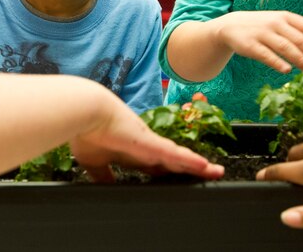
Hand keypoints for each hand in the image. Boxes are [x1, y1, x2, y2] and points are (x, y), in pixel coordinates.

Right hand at [69, 97, 224, 182]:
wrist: (85, 112)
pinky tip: (205, 166)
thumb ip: (103, 176)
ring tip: (217, 172)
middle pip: (176, 162)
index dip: (171, 174)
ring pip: (181, 158)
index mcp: (133, 155)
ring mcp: (151, 145)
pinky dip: (190, 160)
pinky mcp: (151, 142)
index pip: (157, 167)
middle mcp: (146, 149)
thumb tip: (106, 190)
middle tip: (210, 175)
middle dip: (193, 170)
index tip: (181, 181)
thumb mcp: (94, 163)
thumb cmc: (87, 131)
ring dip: (199, 165)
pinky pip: (175, 153)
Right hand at [213, 11, 302, 72]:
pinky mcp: (250, 45)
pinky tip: (287, 70)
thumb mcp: (278, 25)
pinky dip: (277, 62)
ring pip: (285, 47)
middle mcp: (275, 23)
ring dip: (300, 59)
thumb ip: (296, 37)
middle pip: (299, 39)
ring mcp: (262, 33)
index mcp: (285, 17)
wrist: (230, 26)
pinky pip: (266, 54)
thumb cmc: (261, 28)